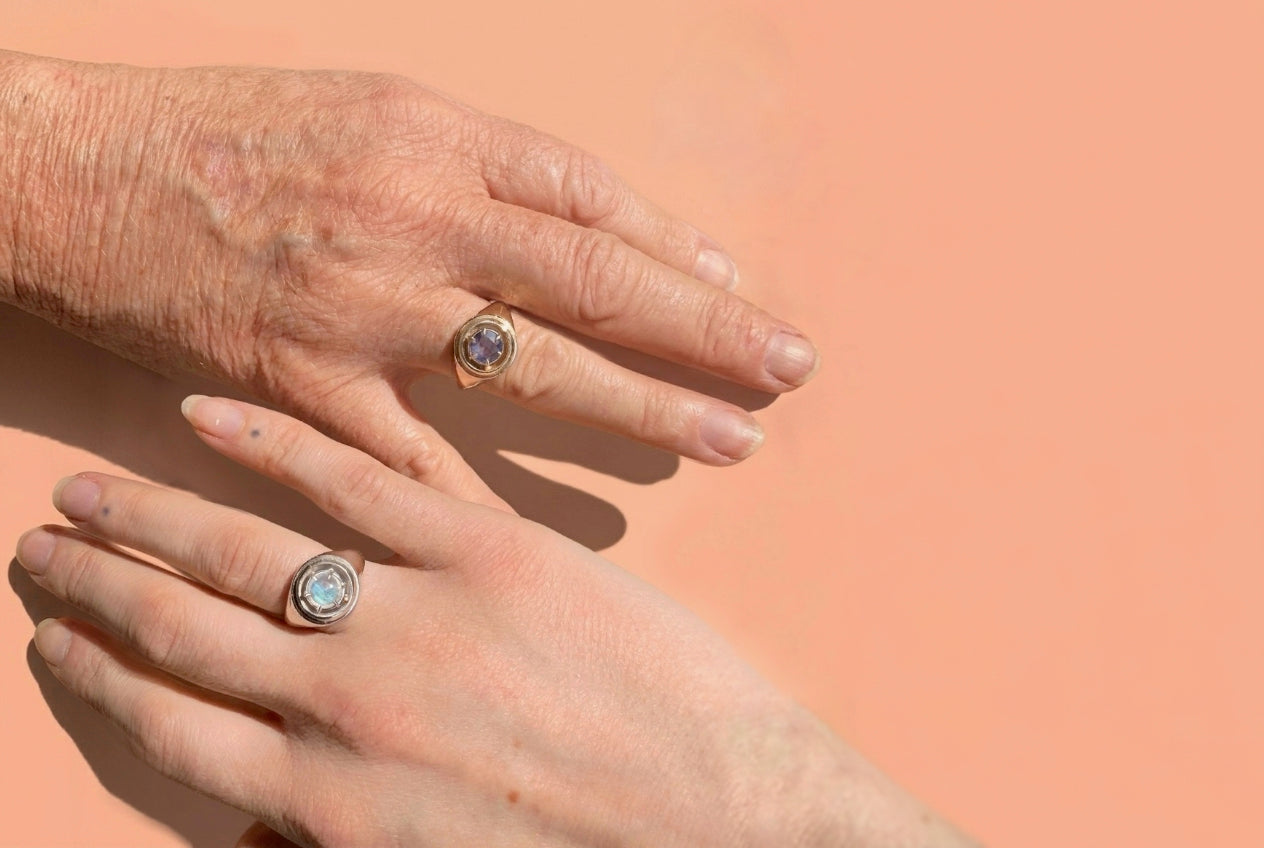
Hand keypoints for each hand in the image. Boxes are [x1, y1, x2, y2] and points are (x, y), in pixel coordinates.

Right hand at [0, 53, 818, 506]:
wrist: (80, 173)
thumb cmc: (231, 134)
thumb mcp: (372, 109)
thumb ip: (482, 167)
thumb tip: (593, 224)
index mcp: (440, 140)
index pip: (596, 202)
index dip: (684, 252)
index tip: (747, 297)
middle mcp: (418, 218)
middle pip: (595, 278)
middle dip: (705, 329)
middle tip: (789, 370)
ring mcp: (365, 307)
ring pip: (531, 364)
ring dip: (639, 405)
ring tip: (727, 441)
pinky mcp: (302, 383)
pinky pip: (409, 458)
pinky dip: (483, 500)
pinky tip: (560, 537)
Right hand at [14, 397, 969, 847]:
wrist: (729, 825)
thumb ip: (339, 832)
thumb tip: (267, 815)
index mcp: (331, 801)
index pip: (170, 727)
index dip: (98, 676)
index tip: (53, 639)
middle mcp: (347, 708)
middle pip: (182, 634)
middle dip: (97, 589)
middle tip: (40, 550)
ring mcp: (416, 620)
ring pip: (244, 554)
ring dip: (150, 519)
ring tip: (85, 493)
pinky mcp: (491, 553)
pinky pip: (360, 483)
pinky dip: (274, 446)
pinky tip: (210, 417)